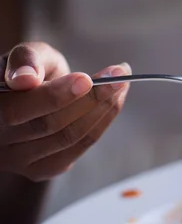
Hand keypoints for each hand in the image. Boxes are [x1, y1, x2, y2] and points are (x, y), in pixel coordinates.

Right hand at [0, 42, 130, 180]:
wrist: (31, 93)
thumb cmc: (29, 70)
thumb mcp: (27, 55)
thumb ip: (25, 60)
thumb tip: (26, 79)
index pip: (19, 110)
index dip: (56, 95)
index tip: (86, 79)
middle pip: (51, 125)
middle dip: (91, 98)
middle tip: (119, 75)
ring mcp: (18, 160)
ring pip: (70, 138)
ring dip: (103, 109)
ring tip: (121, 84)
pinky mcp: (42, 168)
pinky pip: (79, 147)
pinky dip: (103, 122)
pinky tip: (115, 101)